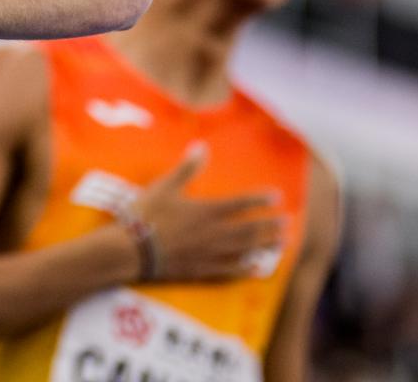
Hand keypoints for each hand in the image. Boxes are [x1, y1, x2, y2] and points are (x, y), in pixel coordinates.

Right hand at [131, 144, 283, 281]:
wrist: (132, 250)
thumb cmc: (146, 214)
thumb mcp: (164, 186)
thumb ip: (186, 168)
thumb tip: (201, 146)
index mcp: (206, 211)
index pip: (240, 204)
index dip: (260, 200)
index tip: (277, 197)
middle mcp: (214, 233)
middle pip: (249, 229)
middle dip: (269, 226)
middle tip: (286, 224)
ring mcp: (210, 254)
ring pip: (245, 250)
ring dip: (265, 246)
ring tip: (280, 244)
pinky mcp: (202, 270)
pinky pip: (230, 271)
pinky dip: (245, 269)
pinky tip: (256, 269)